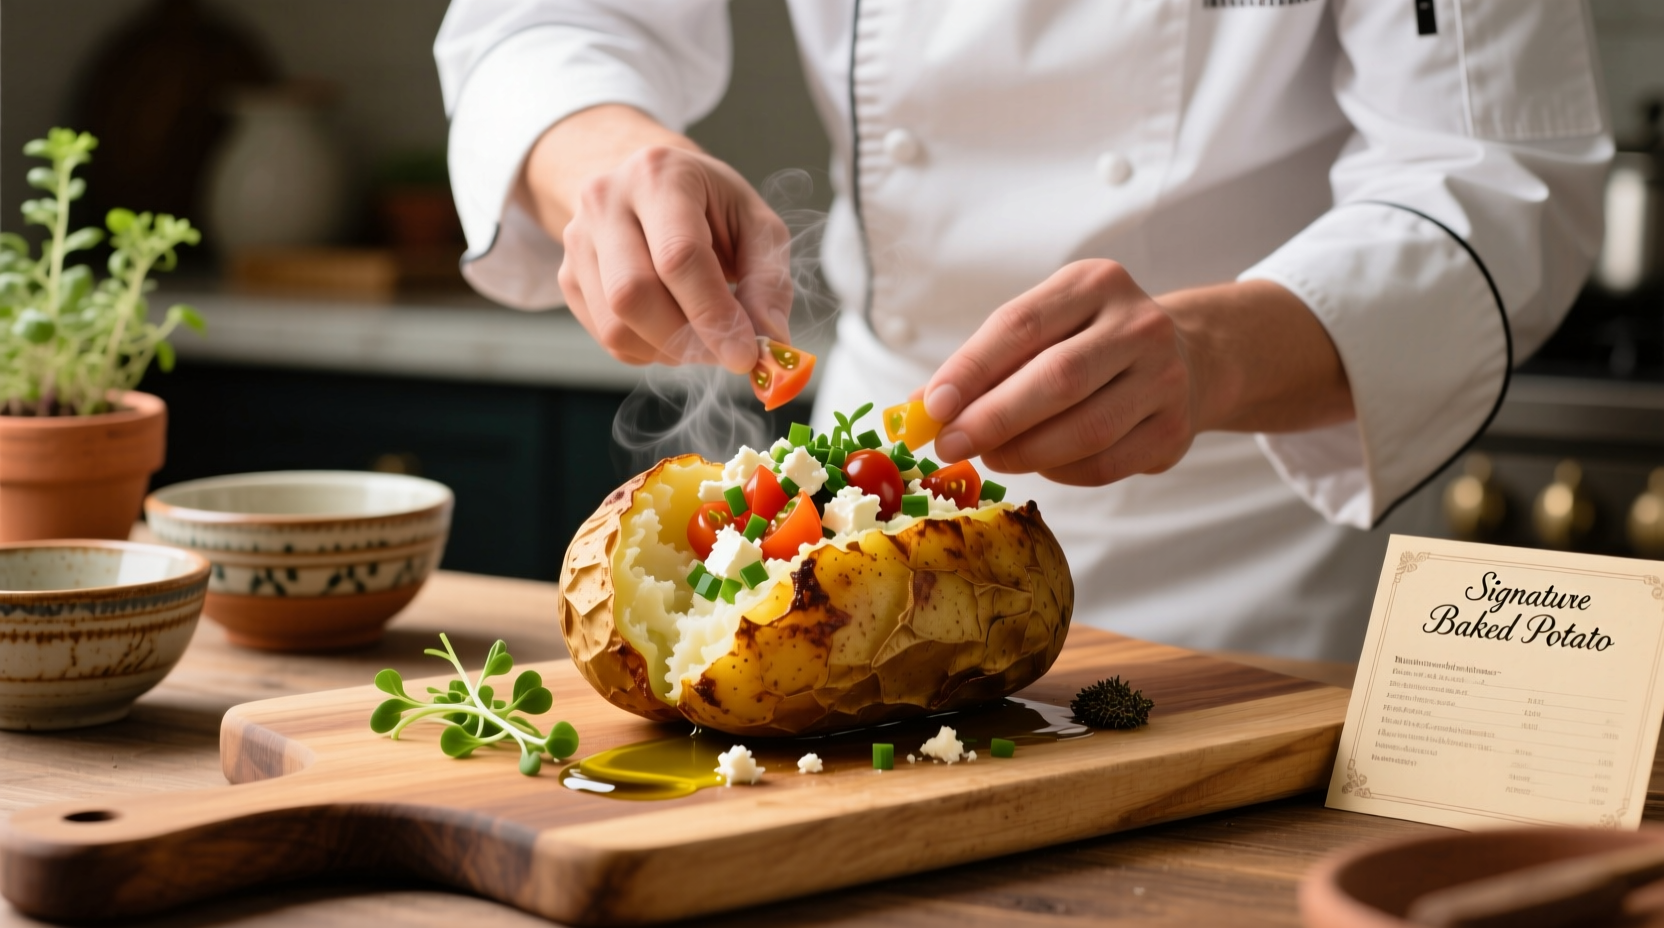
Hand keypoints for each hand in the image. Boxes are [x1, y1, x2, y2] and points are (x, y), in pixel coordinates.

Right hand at [522, 106, 791, 372]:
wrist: (651, 186)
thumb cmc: (711, 206)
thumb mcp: (755, 225)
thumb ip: (768, 282)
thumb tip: (770, 343)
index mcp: (659, 176)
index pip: (678, 257)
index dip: (713, 315)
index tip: (745, 355)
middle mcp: (605, 202)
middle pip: (633, 294)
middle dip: (687, 340)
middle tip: (727, 354)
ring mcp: (578, 241)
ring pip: (616, 326)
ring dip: (669, 351)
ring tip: (702, 335)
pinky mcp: (568, 276)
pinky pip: (608, 339)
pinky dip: (650, 350)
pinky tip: (673, 327)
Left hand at [921, 260, 1352, 485]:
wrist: (1189, 358)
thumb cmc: (1089, 343)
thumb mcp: (1043, 329)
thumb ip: (985, 364)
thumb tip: (919, 410)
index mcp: (1094, 284)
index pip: (1021, 325)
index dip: (971, 370)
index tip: (931, 408)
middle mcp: (1138, 324)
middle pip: (1057, 379)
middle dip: (993, 419)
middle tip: (950, 446)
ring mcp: (1165, 378)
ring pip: (1085, 429)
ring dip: (1025, 452)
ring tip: (993, 456)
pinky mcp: (1174, 429)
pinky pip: (1105, 464)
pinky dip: (1061, 471)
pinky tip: (1041, 463)